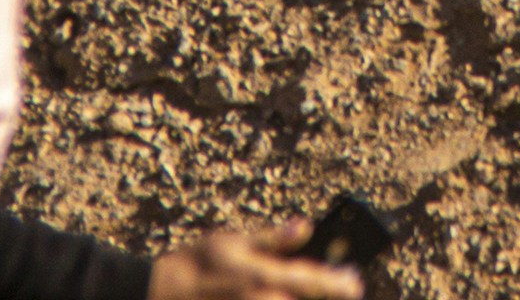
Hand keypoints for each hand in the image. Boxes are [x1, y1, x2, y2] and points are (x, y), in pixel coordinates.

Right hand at [147, 222, 364, 299]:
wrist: (163, 295)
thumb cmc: (196, 264)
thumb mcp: (233, 242)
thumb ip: (273, 239)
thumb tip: (304, 227)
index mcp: (264, 278)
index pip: (315, 281)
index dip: (340, 281)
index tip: (355, 280)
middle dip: (331, 293)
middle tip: (349, 287)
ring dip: (311, 299)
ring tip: (321, 291)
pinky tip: (286, 295)